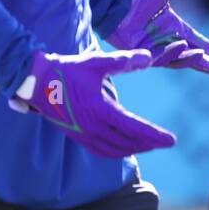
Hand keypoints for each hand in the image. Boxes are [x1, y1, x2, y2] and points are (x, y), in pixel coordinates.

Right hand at [12, 47, 185, 157]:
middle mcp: (92, 127)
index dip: (155, 135)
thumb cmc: (68, 70)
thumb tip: (148, 57)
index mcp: (100, 110)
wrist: (36, 82)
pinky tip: (124, 148)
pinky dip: (116, 152)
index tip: (172, 140)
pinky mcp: (76, 136)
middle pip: (128, 142)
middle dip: (150, 143)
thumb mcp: (97, 62)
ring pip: (114, 150)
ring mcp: (83, 134)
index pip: (134, 128)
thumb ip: (123, 61)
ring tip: (150, 144)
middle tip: (166, 142)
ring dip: (134, 148)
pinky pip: (100, 151)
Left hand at [110, 0, 208, 75]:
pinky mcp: (139, 52)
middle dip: (208, 64)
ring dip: (190, 58)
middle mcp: (166, 40)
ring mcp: (152, 48)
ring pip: (176, 59)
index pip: (199, 43)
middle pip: (192, 56)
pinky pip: (157, 57)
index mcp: (175, 27)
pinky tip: (181, 47)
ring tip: (202, 56)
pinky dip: (170, 54)